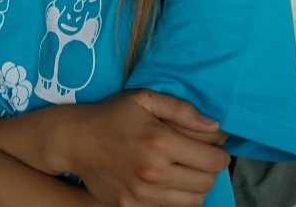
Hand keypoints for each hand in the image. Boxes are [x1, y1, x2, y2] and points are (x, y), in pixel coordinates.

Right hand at [59, 90, 229, 206]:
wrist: (74, 141)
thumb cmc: (111, 115)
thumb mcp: (144, 99)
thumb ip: (181, 110)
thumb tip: (215, 128)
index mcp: (160, 142)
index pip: (214, 160)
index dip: (220, 152)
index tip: (213, 145)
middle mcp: (154, 172)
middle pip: (208, 182)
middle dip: (210, 168)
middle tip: (199, 156)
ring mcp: (144, 194)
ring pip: (195, 200)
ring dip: (196, 185)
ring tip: (184, 169)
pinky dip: (177, 196)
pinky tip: (167, 179)